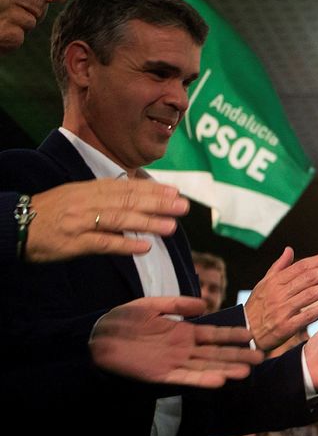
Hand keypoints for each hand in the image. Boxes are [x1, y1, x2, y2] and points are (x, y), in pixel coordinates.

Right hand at [23, 179, 188, 262]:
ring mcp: (81, 222)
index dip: (152, 189)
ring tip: (171, 226)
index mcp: (89, 189)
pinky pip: (103, 243)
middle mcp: (88, 202)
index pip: (126, 187)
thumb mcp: (76, 195)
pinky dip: (125, 245)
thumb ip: (104, 196)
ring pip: (120, 220)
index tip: (175, 191)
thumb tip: (135, 198)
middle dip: (157, 203)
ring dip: (148, 223)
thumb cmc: (50, 212)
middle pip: (128, 201)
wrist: (15, 225)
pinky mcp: (74, 242)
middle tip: (182, 206)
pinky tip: (145, 248)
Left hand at [89, 296, 264, 387]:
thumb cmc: (121, 320)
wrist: (97, 337)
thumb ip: (176, 305)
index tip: (251, 335)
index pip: (213, 334)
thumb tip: (204, 304)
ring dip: (225, 370)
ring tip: (245, 372)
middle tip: (260, 357)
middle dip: (237, 356)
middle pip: (215, 353)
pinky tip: (218, 381)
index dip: (232, 335)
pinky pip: (185, 379)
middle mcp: (182, 349)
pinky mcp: (160, 375)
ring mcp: (173, 363)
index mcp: (182, 332)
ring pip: (205, 367)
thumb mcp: (150, 305)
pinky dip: (201, 380)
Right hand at [244, 247, 317, 349]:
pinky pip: (306, 316)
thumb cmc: (257, 307)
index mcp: (274, 282)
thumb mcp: (263, 284)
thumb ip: (278, 267)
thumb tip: (289, 249)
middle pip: (308, 278)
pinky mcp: (285, 326)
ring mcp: (282, 310)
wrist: (245, 332)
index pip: (301, 267)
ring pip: (310, 294)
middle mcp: (278, 294)